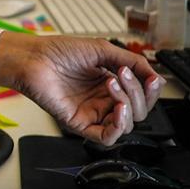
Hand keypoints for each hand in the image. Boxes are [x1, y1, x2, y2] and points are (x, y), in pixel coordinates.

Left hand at [0, 33, 164, 144]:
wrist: (33, 58)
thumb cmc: (58, 51)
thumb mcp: (102, 50)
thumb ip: (131, 61)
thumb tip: (156, 75)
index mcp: (110, 84)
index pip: (142, 96)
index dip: (150, 90)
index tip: (152, 78)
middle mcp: (103, 100)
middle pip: (139, 111)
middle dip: (137, 92)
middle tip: (121, 74)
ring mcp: (93, 113)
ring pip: (127, 124)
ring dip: (128, 104)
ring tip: (112, 83)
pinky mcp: (80, 124)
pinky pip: (107, 138)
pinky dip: (118, 127)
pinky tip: (117, 109)